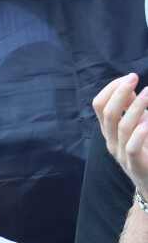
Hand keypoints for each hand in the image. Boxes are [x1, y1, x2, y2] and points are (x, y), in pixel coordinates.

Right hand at [93, 73, 147, 196]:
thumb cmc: (145, 149)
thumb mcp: (137, 125)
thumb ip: (132, 108)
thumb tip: (130, 86)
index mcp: (109, 131)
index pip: (99, 105)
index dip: (111, 89)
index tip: (129, 78)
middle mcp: (111, 141)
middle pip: (107, 113)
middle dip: (120, 92)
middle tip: (134, 78)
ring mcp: (121, 154)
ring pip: (122, 127)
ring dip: (136, 107)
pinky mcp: (135, 164)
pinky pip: (132, 146)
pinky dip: (141, 132)